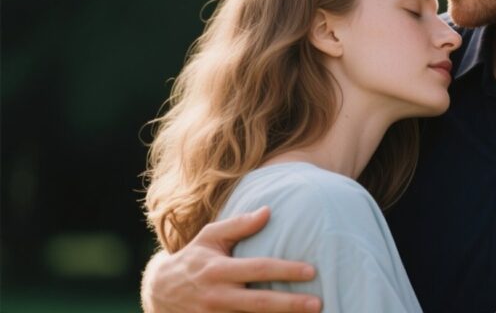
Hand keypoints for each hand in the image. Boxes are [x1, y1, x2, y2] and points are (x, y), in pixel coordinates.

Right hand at [142, 207, 321, 312]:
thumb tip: (268, 210)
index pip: (258, 269)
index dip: (285, 270)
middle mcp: (216, 297)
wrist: (158, 292)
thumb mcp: (210, 236)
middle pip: (259, 303)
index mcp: (218, 270)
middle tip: (318, 304)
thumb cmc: (194, 258)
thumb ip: (239, 225)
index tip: (312, 271)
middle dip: (290, 305)